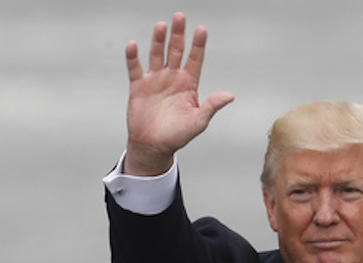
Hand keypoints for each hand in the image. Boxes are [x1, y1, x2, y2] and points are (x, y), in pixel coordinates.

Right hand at [123, 13, 234, 175]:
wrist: (153, 146)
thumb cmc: (177, 136)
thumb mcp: (198, 122)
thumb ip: (212, 106)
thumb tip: (229, 96)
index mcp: (188, 84)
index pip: (195, 59)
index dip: (198, 45)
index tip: (202, 30)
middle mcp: (172, 78)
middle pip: (176, 51)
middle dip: (178, 34)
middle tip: (180, 17)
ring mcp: (155, 80)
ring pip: (157, 54)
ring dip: (158, 40)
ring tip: (161, 26)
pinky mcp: (139, 86)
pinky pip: (135, 68)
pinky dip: (133, 57)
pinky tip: (133, 45)